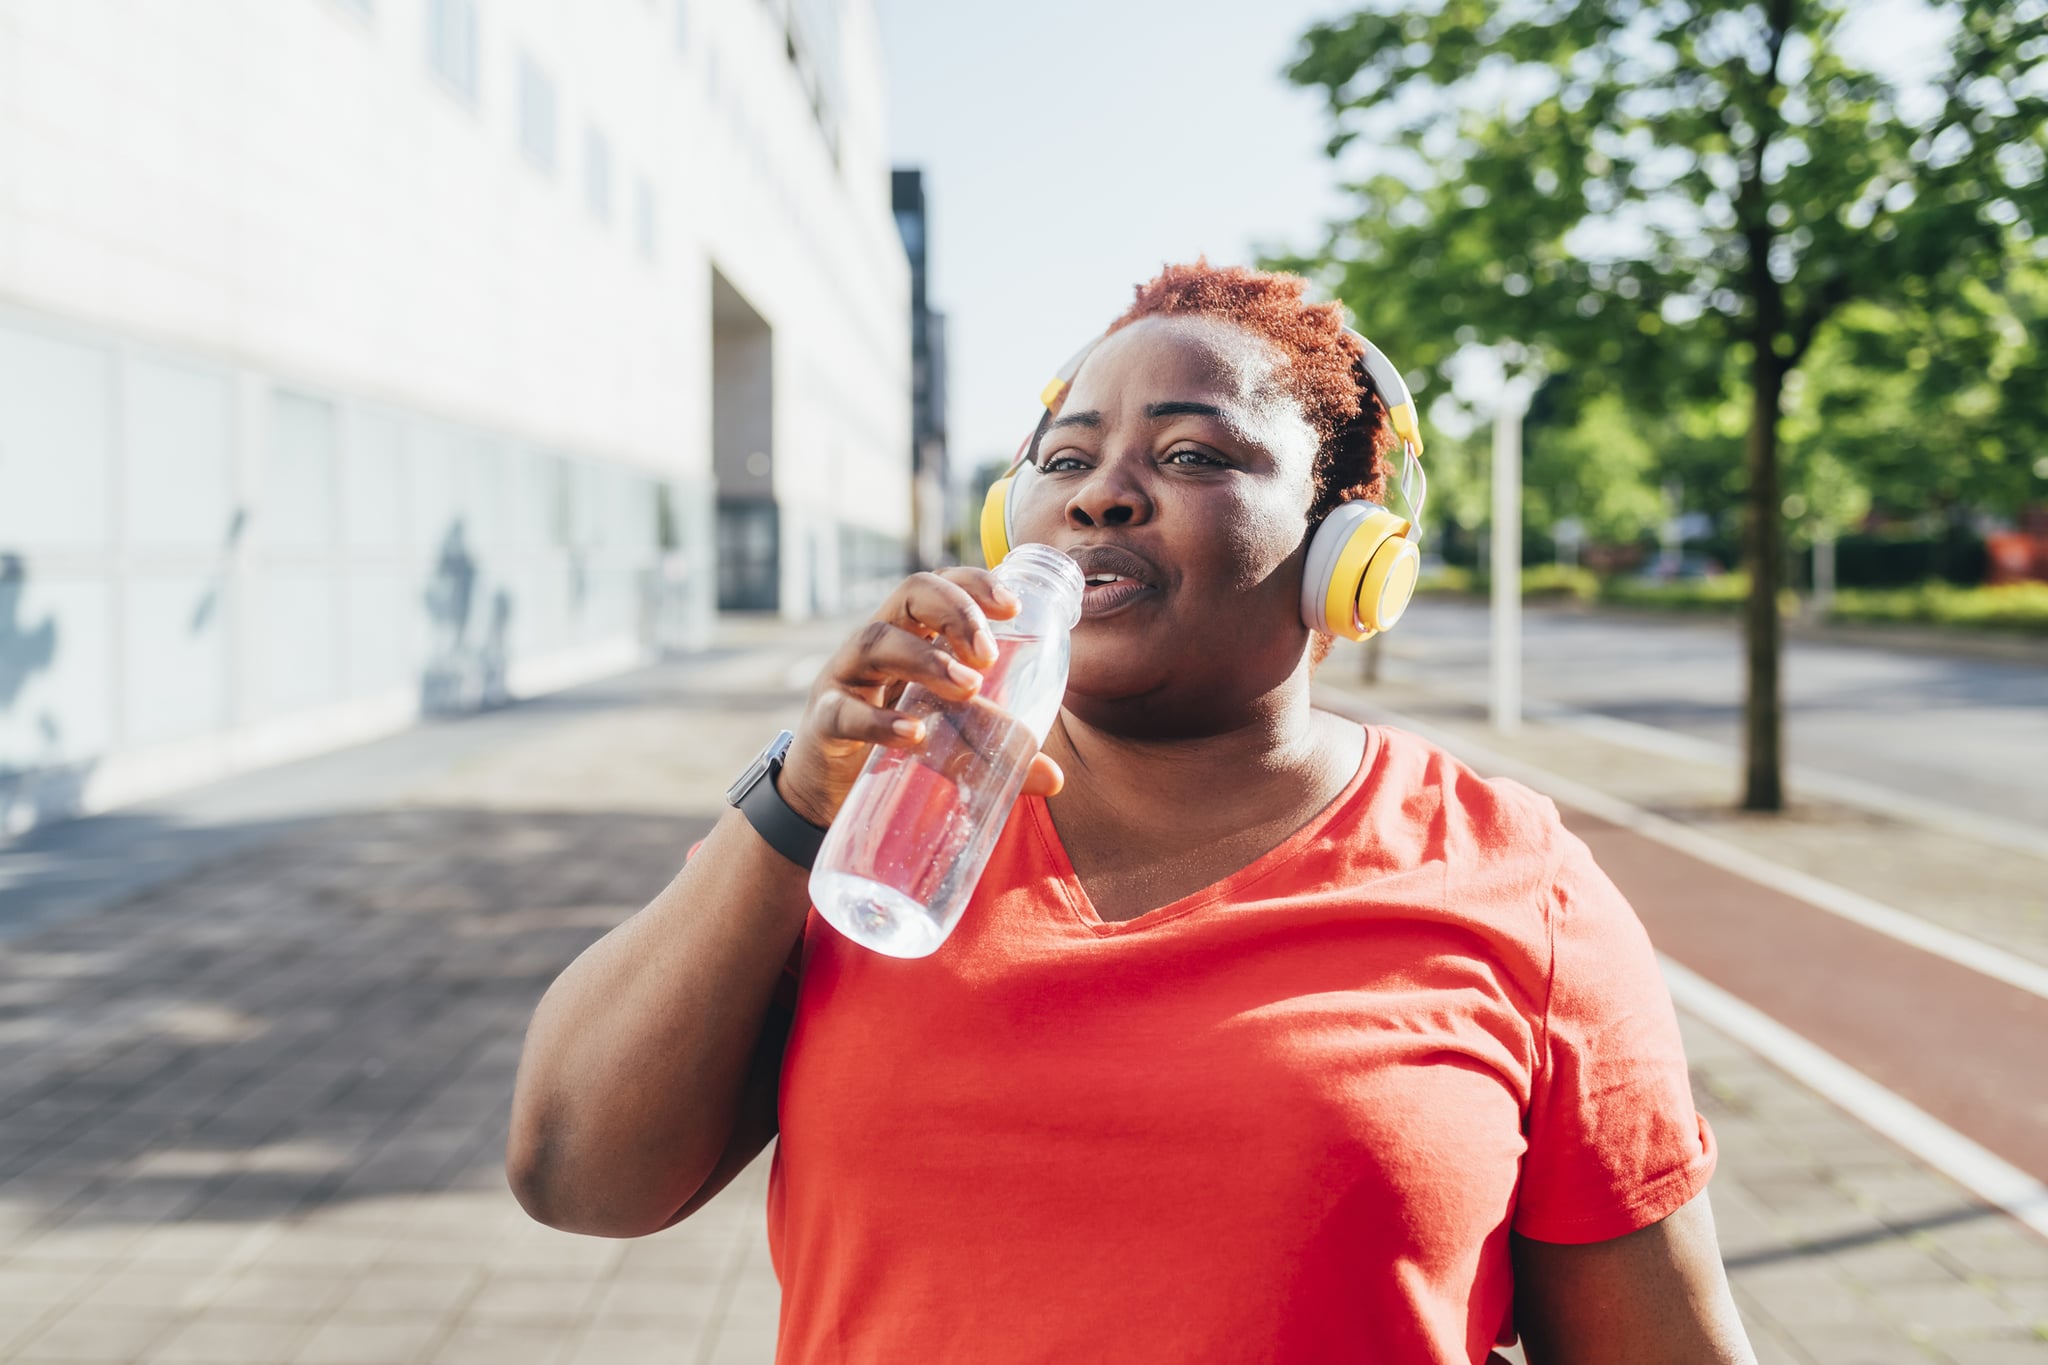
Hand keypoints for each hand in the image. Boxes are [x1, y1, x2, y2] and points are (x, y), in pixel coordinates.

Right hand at [778, 569, 1064, 826]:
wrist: (831, 793)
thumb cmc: (898, 744)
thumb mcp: (952, 737)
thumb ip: (995, 746)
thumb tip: (1052, 777)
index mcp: (912, 634)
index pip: (942, 585)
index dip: (976, 583)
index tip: (1014, 606)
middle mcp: (878, 643)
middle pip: (910, 594)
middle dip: (955, 612)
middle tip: (989, 655)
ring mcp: (845, 678)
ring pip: (875, 642)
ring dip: (925, 658)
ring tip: (966, 687)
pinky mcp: (824, 723)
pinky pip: (845, 712)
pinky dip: (880, 721)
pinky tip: (913, 735)